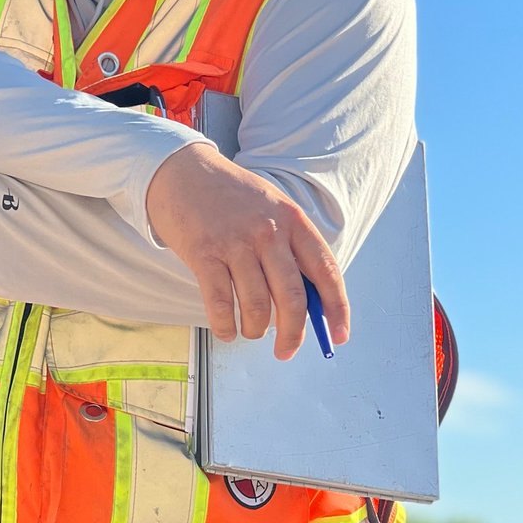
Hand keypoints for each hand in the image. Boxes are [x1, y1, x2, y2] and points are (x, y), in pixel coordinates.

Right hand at [146, 144, 348, 359]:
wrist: (183, 171)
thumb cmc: (231, 197)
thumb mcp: (272, 210)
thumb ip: (291, 249)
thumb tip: (308, 303)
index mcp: (293, 221)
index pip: (326, 271)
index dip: (337, 309)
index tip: (339, 336)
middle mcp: (268, 232)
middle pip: (292, 298)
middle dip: (293, 334)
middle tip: (287, 351)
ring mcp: (236, 242)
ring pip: (256, 305)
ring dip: (254, 330)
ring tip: (250, 332)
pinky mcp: (204, 253)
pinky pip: (220, 302)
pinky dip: (225, 325)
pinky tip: (226, 330)